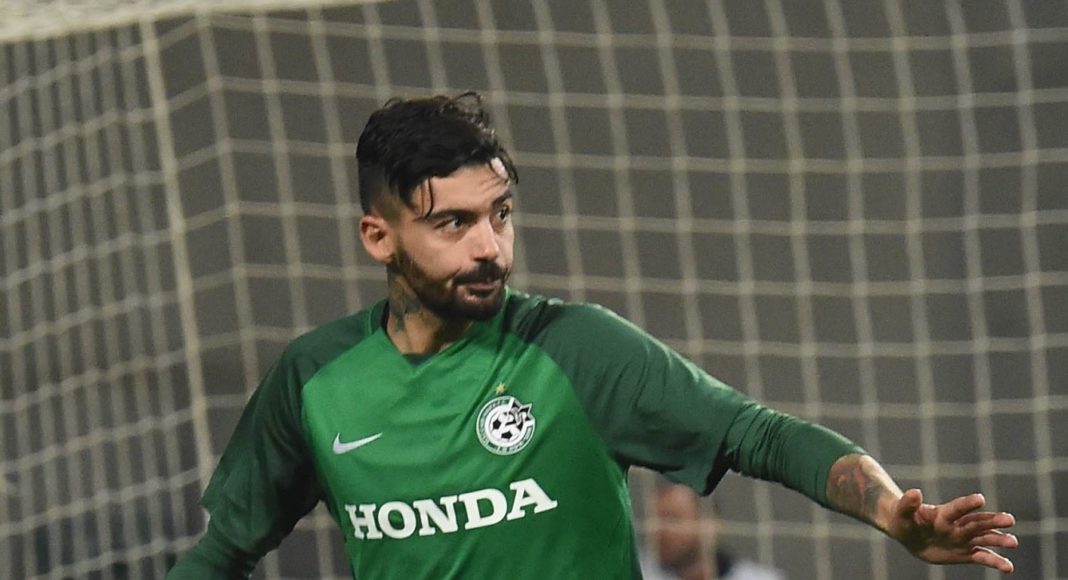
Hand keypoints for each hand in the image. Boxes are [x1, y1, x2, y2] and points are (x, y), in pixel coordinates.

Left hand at [888, 489, 1017, 572]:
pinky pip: (982, 557)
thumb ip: (908, 504)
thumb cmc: (903, 519)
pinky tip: (1008, 567)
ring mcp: (963, 538)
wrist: (908, 533)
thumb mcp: (901, 513)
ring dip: (998, 540)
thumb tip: (914, 492)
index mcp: (943, 514)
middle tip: (1009, 519)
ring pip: (984, 538)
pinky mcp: (965, 553)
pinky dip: (995, 561)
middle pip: (977, 522)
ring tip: (1012, 542)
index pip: (957, 508)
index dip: (967, 504)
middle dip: (992, 521)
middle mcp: (957, 525)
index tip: (980, 499)